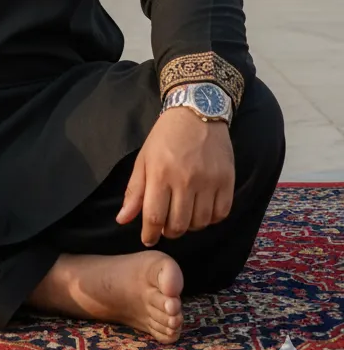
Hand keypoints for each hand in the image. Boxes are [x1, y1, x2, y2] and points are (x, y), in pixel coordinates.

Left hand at [115, 107, 234, 246]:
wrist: (197, 111)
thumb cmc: (166, 136)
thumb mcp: (144, 158)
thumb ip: (135, 191)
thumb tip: (122, 220)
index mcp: (161, 173)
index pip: (154, 217)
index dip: (150, 234)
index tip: (148, 238)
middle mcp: (186, 180)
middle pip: (178, 225)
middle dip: (169, 232)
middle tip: (166, 225)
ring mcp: (209, 181)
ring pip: (200, 223)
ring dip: (190, 226)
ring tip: (184, 215)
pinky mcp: (226, 180)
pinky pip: (221, 214)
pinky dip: (211, 218)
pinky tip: (202, 209)